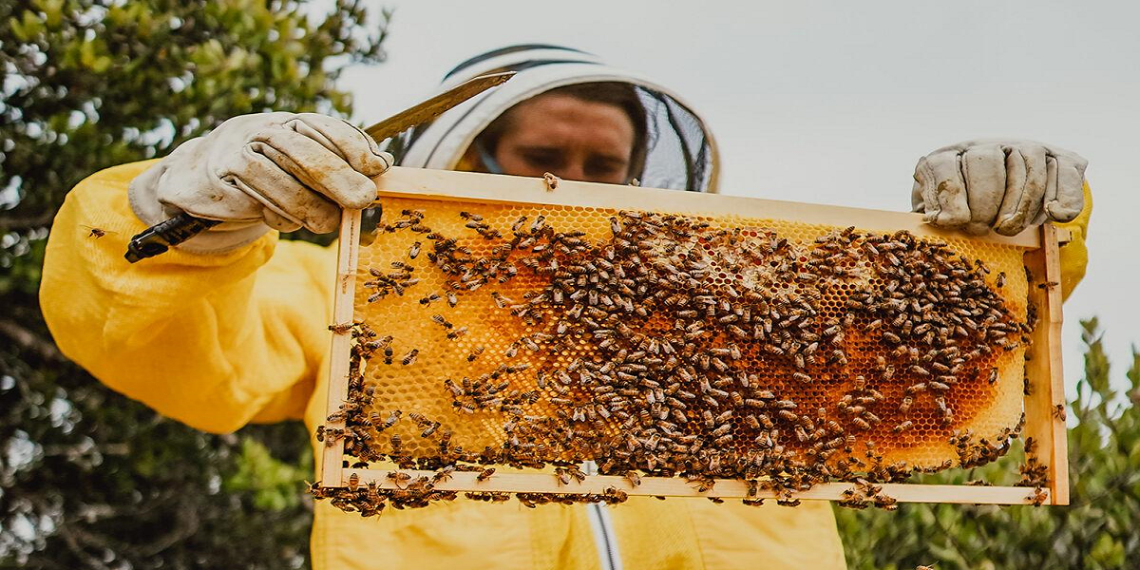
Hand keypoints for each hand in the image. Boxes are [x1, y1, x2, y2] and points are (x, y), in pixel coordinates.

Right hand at [129, 112, 391, 252]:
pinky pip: (257, 203)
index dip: (353, 146)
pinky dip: (279, 216)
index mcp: (289, 122)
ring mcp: (238, 153)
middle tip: (363, 199)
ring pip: (280, 181)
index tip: (378, 166)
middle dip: (338, 177)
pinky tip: (290, 221)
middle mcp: (263, 130)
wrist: (196, 179)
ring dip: (310, 207)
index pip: (324, 127)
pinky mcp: (220, 181)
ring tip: (330, 223)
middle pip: (304, 152)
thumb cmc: (265, 172)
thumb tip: (383, 167)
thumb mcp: (298, 163)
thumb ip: (335, 163)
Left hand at [911, 139, 1086, 235]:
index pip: (943, 166)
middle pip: (985, 163)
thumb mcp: (941, 215)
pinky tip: (1054, 213)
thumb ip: (940, 213)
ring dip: (1019, 206)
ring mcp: (1026, 147)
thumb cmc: (963, 216)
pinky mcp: (1060, 158)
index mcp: (949, 156)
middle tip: (981, 229)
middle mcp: (987, 144)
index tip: (955, 222)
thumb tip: (946, 218)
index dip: (949, 198)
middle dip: (984, 205)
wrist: (999, 209)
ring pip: (1027, 169)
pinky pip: (1066, 172)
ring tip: (1007, 229)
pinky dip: (1064, 194)